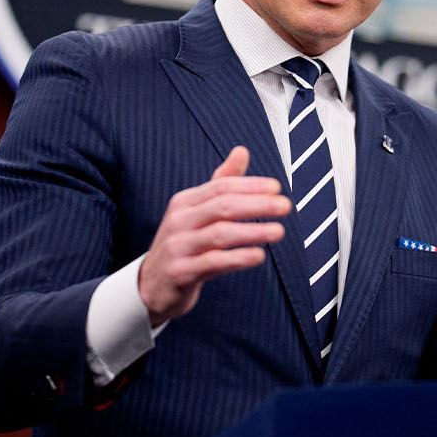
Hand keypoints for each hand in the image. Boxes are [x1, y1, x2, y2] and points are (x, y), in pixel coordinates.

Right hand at [137, 146, 289, 325]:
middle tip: (285, 206)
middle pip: (222, 206)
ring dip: (252, 232)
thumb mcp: (196, 212)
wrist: (151, 286)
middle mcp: (179, 221)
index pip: (221, 187)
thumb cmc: (183, 245)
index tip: (277, 187)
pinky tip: (259, 256)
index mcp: (185, 202)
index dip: (250, 185)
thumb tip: (242, 151)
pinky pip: (212, 262)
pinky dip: (237, 258)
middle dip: (257, 204)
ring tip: (279, 231)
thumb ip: (221, 184)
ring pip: (219, 234)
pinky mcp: (180, 272)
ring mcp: (177, 246)